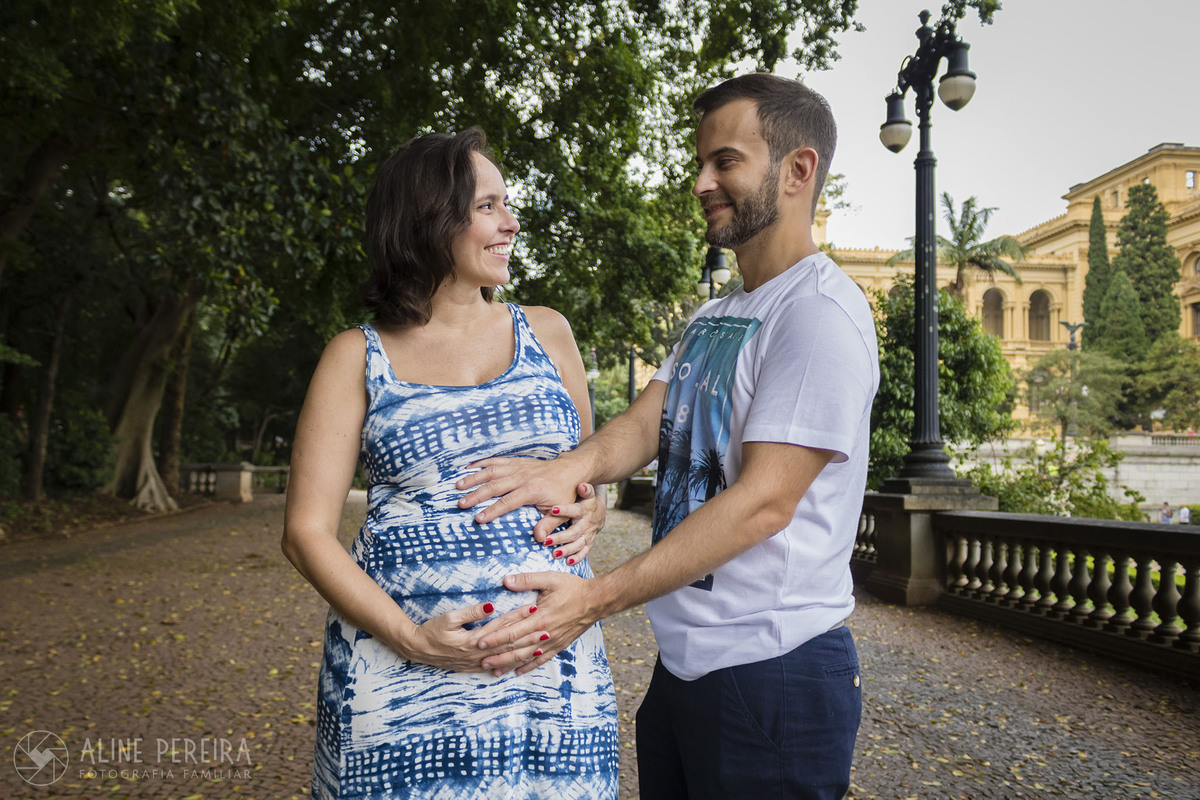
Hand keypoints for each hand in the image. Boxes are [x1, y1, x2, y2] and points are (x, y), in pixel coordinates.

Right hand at [396, 601, 548, 672]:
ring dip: (525, 652)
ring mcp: (476, 663)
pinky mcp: (474, 667)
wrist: (418, 649)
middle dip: (528, 637)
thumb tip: (492, 606)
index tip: (533, 608)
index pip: (501, 626)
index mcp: (472, 640)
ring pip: (506, 658)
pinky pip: (497, 666)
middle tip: (547, 629)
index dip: (517, 617)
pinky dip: (512, 663)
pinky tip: (523, 661)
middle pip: (508, 644)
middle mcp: (478, 654)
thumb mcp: (449, 618)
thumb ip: (472, 613)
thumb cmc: (432, 630)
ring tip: (541, 646)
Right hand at [456, 456, 584, 524]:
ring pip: (492, 471)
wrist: (571, 470)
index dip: (492, 510)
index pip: (508, 502)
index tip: (478, 518)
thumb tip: (539, 539)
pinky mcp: (516, 462)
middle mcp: (522, 476)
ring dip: (474, 477)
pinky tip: (467, 468)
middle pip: (495, 486)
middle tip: (461, 503)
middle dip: (476, 495)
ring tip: (458, 485)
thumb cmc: (565, 493)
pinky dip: (481, 463)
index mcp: (532, 490)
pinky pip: (496, 461)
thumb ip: (549, 524)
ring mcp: (518, 467)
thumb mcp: (562, 511)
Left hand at [474, 571, 599, 675]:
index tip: (479, 642)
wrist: (597, 601)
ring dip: (509, 664)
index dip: (494, 637)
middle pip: (516, 648)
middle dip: (497, 655)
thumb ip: (526, 580)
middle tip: (479, 661)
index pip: (512, 631)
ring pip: (526, 657)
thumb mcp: (550, 579)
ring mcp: (552, 641)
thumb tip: (505, 580)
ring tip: (493, 670)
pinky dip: (528, 666)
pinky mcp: (559, 645)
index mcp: (540, 617)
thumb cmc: (573, 588)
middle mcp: (544, 633)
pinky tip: (517, 671)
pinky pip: (541, 660)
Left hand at [535, 483, 603, 563]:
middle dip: (560, 537)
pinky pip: (584, 552)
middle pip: (574, 532)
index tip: (553, 510)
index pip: (575, 510)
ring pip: (578, 544)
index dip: (565, 510)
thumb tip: (581, 485)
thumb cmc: (585, 501)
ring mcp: (588, 535)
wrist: (598, 512)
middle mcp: (587, 524)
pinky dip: (577, 558)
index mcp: (584, 510)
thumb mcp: (585, 494)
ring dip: (566, 550)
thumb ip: (583, 490)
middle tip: (546, 541)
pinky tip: (568, 562)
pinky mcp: (588, 543)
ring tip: (554, 554)